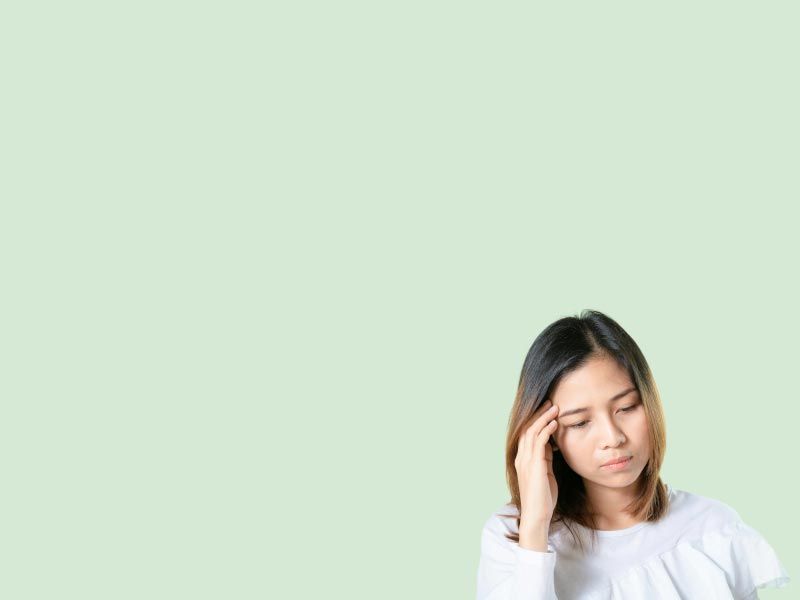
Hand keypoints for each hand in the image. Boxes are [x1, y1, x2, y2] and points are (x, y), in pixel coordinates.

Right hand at [514, 400, 558, 526]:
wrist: (537, 516)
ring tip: (554, 407)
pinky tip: (555, 423)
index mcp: (523, 459)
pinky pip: (539, 441)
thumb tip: (552, 445)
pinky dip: (546, 429)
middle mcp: (521, 457)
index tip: (547, 410)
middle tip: (550, 402)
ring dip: (544, 418)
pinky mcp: (533, 465)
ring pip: (532, 431)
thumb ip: (545, 459)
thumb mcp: (546, 474)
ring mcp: (526, 460)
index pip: (527, 434)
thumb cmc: (543, 498)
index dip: (536, 420)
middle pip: (527, 428)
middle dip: (538, 414)